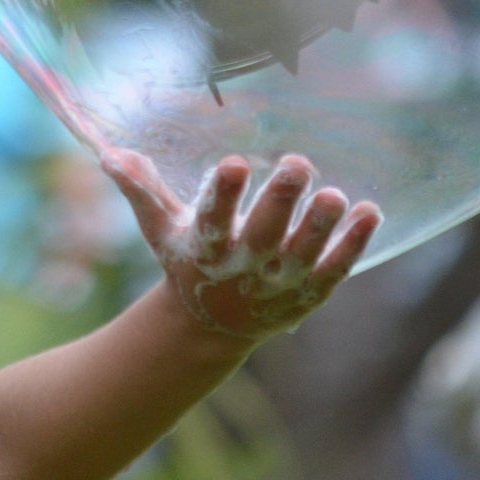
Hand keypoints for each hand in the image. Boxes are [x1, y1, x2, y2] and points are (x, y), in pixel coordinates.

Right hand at [100, 148, 379, 342]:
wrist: (212, 326)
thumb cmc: (187, 261)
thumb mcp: (161, 229)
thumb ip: (141, 190)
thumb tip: (109, 153)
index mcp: (205, 248)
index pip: (212, 219)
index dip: (222, 194)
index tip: (232, 163)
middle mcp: (244, 268)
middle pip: (264, 234)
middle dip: (281, 201)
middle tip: (298, 163)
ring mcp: (279, 284)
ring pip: (304, 254)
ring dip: (320, 226)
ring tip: (335, 195)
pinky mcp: (309, 293)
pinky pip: (335, 269)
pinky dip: (353, 244)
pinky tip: (370, 212)